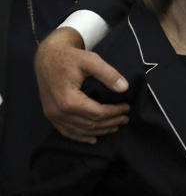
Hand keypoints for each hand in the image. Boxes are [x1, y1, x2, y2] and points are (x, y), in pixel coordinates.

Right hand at [36, 28, 129, 142]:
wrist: (47, 57)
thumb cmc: (70, 57)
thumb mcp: (91, 60)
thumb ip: (108, 74)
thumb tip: (125, 88)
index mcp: (68, 99)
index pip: (97, 113)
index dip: (114, 112)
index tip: (127, 108)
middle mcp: (58, 111)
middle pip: (90, 124)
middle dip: (110, 122)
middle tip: (125, 118)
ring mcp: (52, 115)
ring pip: (80, 130)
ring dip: (99, 131)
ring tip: (115, 127)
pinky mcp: (50, 115)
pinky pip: (66, 131)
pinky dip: (81, 136)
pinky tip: (93, 138)